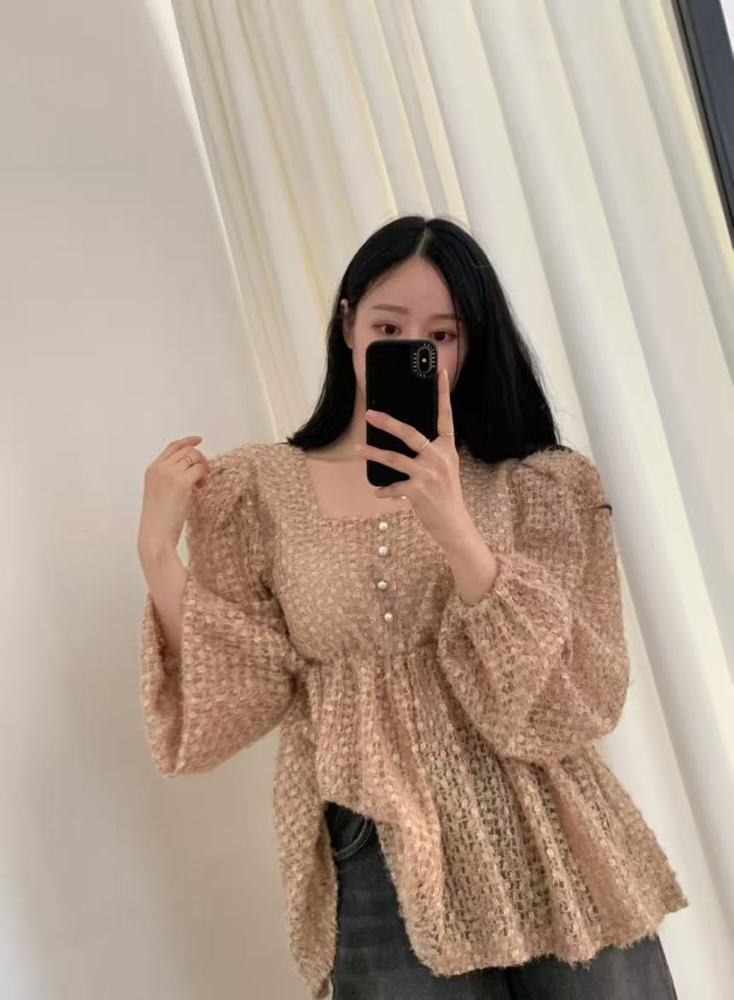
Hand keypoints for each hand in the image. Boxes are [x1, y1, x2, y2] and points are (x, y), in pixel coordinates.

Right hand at [137, 435, 210, 560]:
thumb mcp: (159, 493)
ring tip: (201, 484)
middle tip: (203, 476)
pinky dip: (205, 476)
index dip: (187, 441)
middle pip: (186, 449)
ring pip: (195, 456)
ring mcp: (169, 474)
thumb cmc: (159, 521)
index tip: (199, 440)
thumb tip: (191, 469)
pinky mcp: (181, 483)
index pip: (172, 446)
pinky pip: (200, 469)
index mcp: (152, 469)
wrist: (155, 536)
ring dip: (203, 467)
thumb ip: (169, 478)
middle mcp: (159, 468)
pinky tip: (201, 488)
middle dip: (199, 459)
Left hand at [357, 368, 470, 544]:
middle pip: (410, 434)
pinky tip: (378, 492)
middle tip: (369, 414)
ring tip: (358, 450)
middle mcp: (439, 459)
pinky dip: (384, 490)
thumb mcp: (444, 468)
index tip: (440, 373)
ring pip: (394, 458)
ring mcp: (428, 475)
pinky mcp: (418, 492)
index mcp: (447, 449)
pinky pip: (393, 486)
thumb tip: (403, 439)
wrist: (453, 523)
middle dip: (387, 423)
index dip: (443, 395)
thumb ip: (430, 453)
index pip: (446, 417)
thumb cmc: (445, 495)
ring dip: (373, 454)